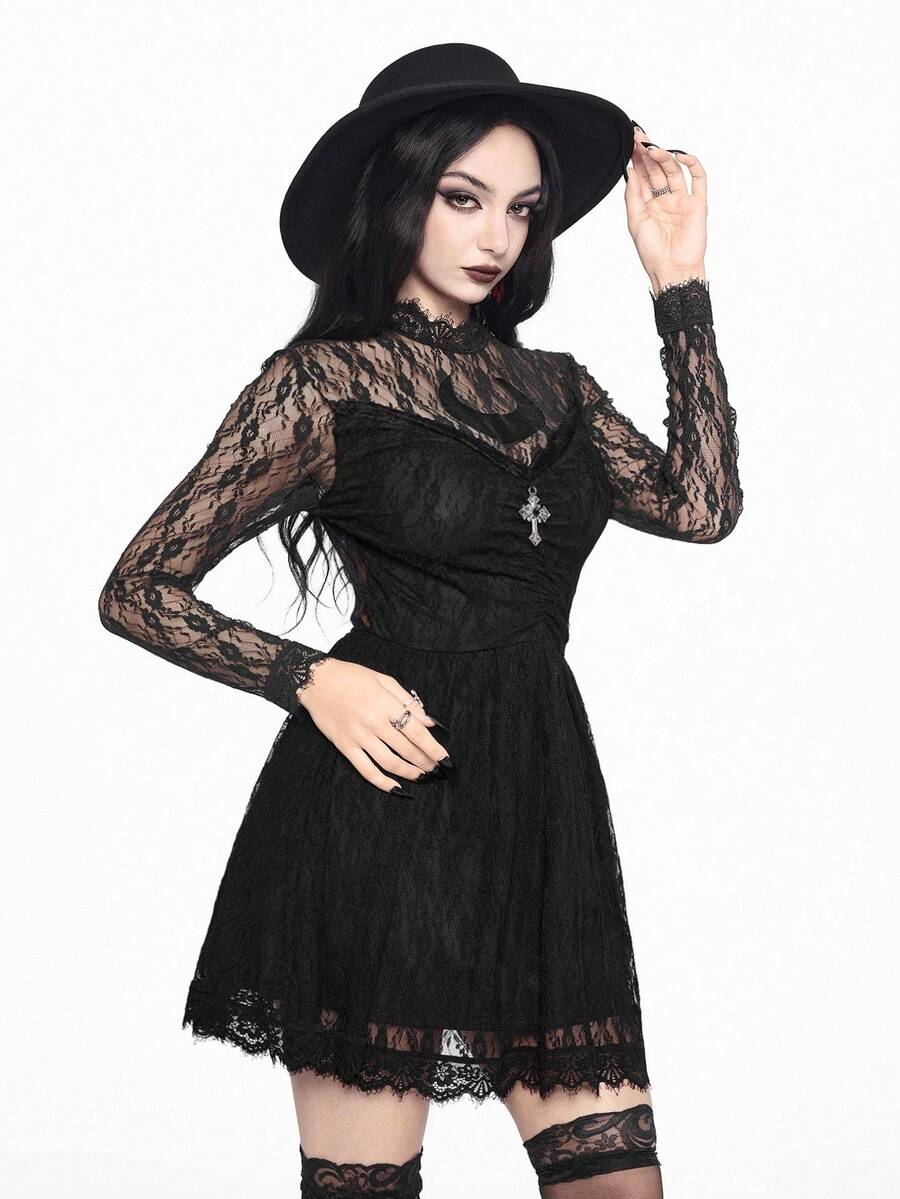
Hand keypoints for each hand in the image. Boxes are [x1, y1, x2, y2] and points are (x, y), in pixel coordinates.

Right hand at [297, 658, 450, 794]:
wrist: (317, 681)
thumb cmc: (352, 677)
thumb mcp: (384, 680)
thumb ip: (407, 701)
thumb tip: (428, 721)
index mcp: (385, 704)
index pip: (416, 732)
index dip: (433, 748)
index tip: (445, 757)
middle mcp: (373, 722)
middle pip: (406, 749)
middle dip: (425, 762)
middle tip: (436, 769)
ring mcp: (358, 736)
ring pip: (389, 762)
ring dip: (409, 772)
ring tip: (422, 777)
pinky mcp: (345, 746)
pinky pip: (366, 769)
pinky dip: (382, 782)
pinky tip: (395, 787)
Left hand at [624, 127, 707, 290]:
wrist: (672, 270)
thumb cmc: (652, 252)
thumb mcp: (635, 221)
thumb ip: (632, 196)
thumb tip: (631, 171)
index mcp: (649, 205)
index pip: (643, 176)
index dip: (638, 159)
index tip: (631, 142)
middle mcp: (665, 200)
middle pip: (657, 170)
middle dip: (648, 153)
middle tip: (639, 137)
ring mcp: (682, 201)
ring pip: (674, 171)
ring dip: (664, 157)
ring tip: (653, 148)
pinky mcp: (698, 204)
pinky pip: (698, 179)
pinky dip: (692, 165)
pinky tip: (680, 156)